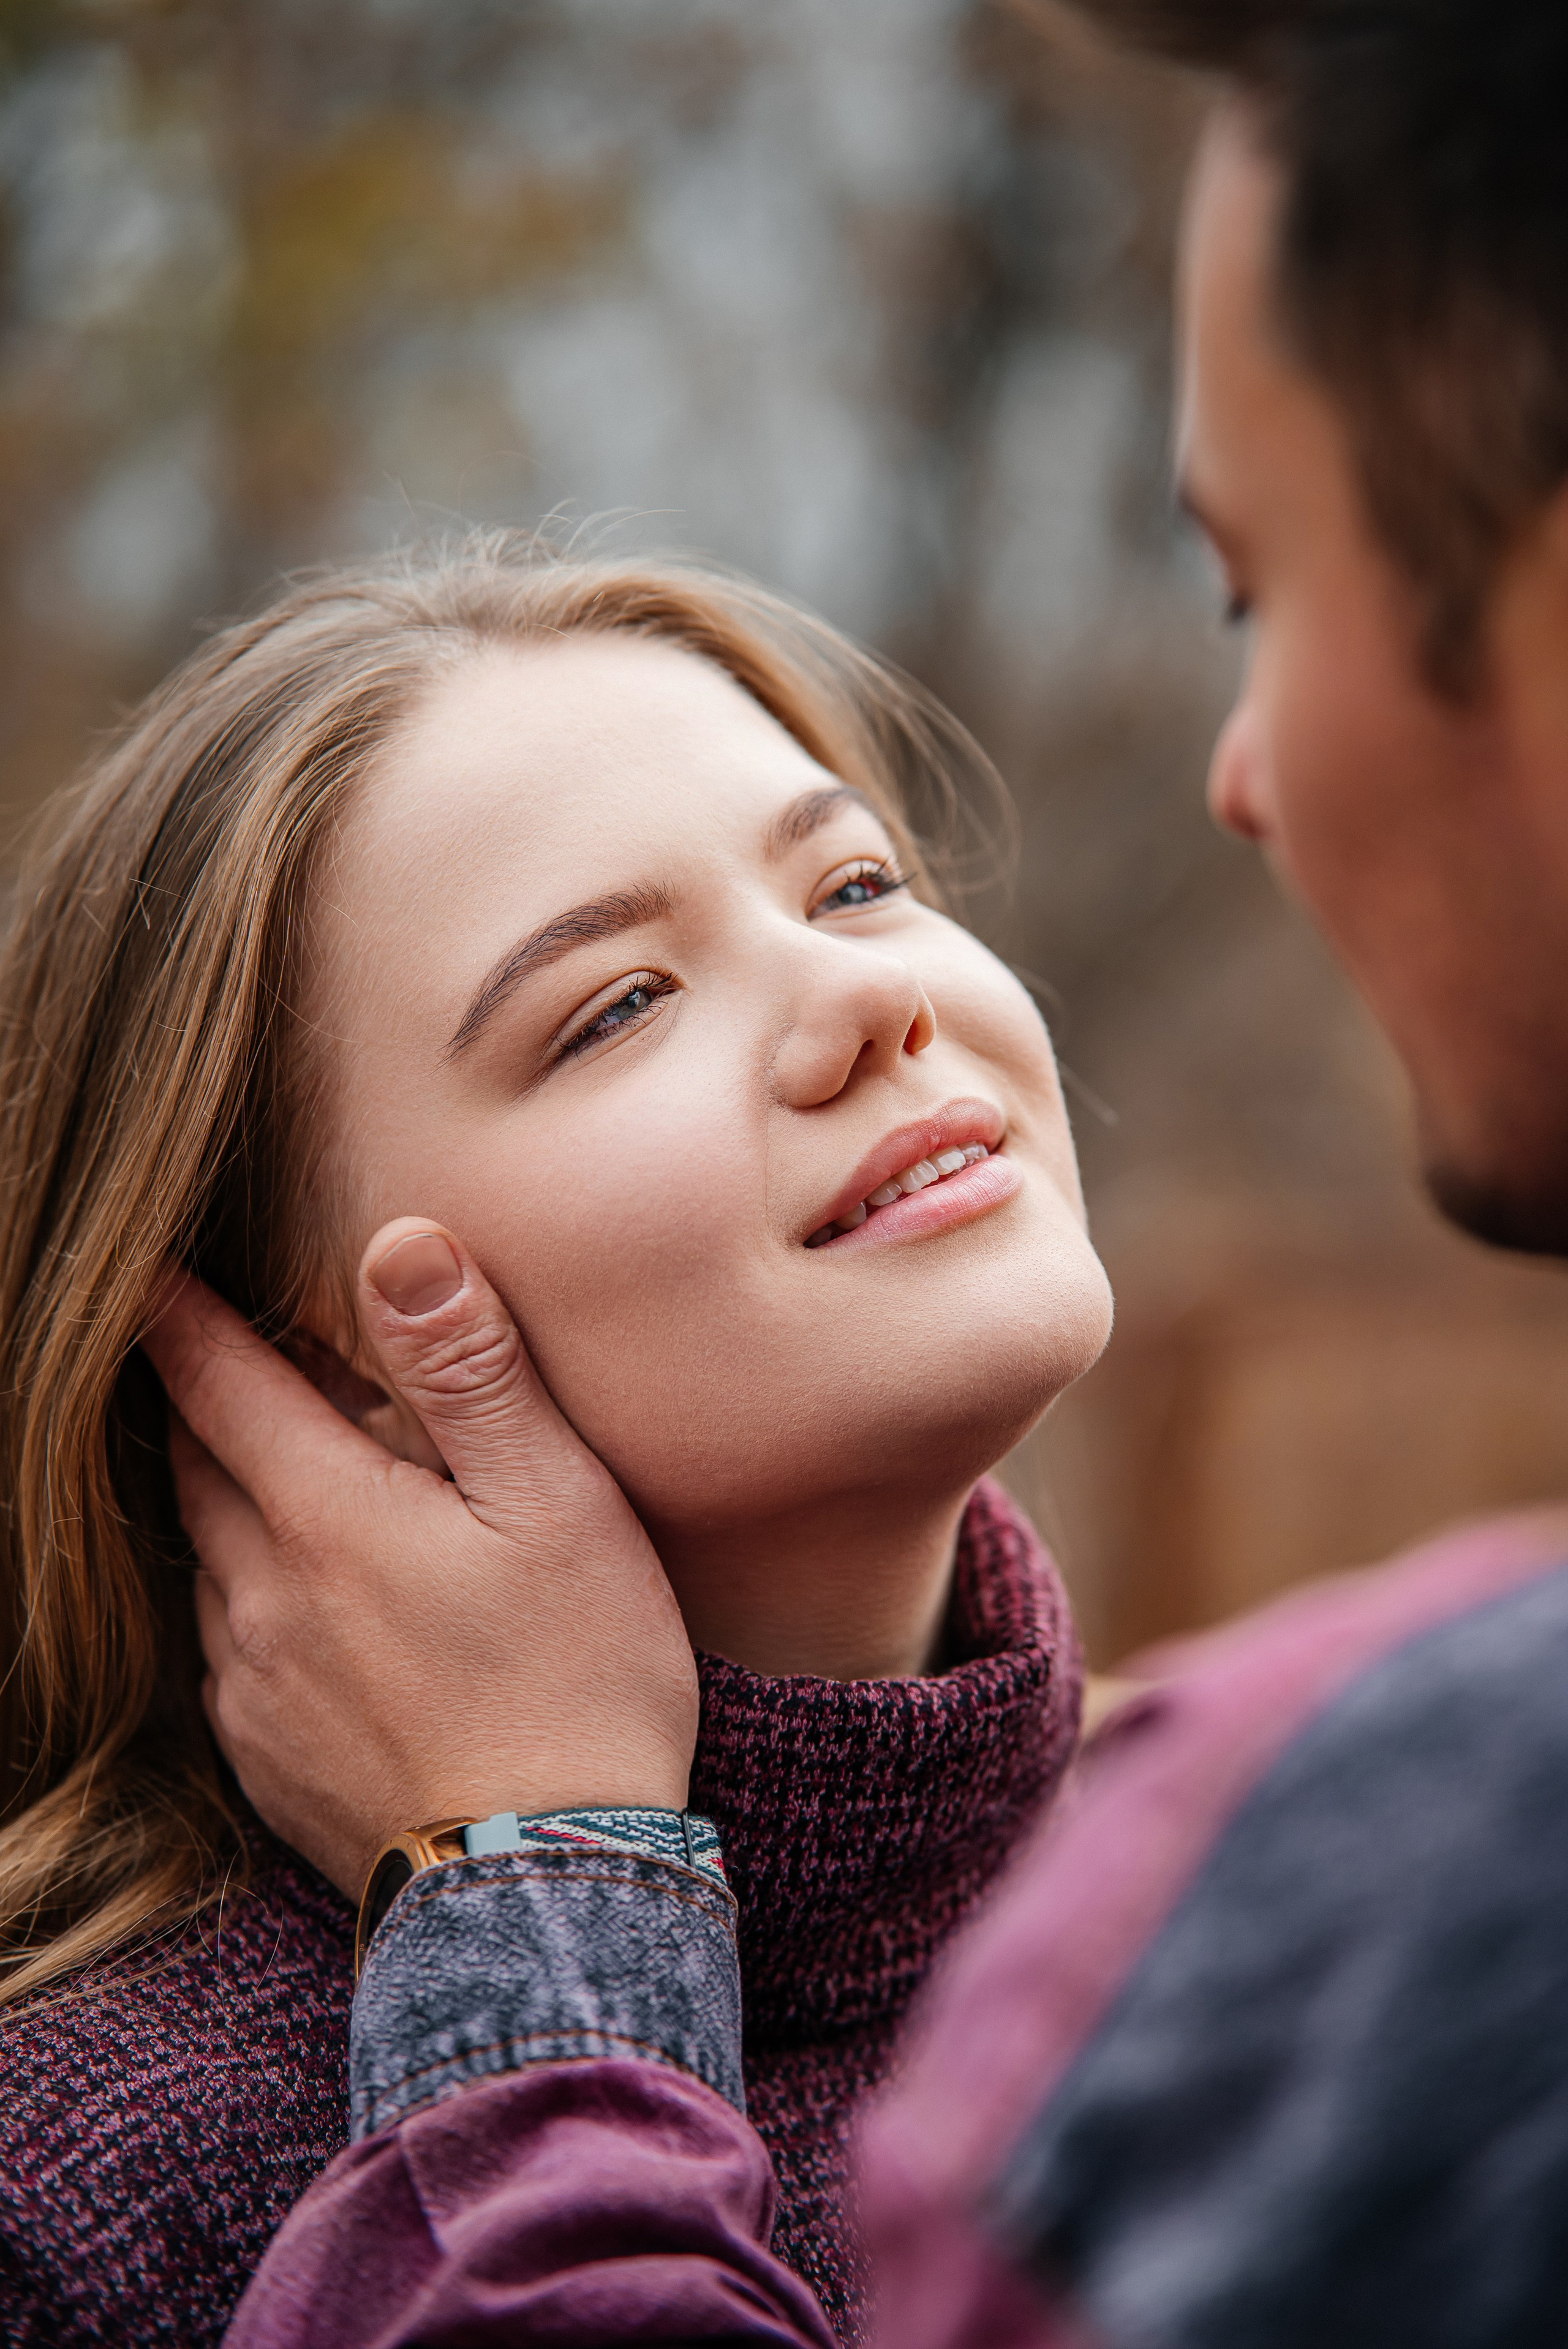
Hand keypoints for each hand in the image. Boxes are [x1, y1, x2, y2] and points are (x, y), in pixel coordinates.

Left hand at [143, 1221, 698, 1898]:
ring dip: (232, 1507)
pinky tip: (316, 1613)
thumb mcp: (556, 1503)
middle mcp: (262, 1598)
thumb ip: (471, 1372)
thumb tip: (401, 1247)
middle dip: (205, 1405)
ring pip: (209, 1563)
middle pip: (197, 1470)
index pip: (219, 1384)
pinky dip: (255, 1603)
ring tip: (293, 1485)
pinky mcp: (266, 1763)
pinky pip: (229, 1653)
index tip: (143, 1270)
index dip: (179, 1318)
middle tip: (234, 1363)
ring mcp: (254, 1689)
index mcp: (326, 1517)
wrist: (550, 1891)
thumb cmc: (579, 1681)